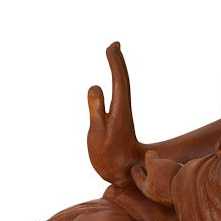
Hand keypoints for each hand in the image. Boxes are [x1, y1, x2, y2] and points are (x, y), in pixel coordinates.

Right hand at [86, 42, 144, 185]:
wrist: (124, 176)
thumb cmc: (110, 159)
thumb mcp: (99, 136)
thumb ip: (96, 111)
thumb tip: (95, 86)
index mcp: (119, 111)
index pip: (119, 81)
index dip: (116, 63)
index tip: (113, 46)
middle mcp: (121, 109)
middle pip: (122, 80)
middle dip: (118, 61)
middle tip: (114, 45)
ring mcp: (119, 115)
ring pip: (120, 87)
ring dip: (117, 70)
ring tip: (114, 54)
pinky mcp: (116, 121)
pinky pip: (116, 96)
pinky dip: (114, 83)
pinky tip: (111, 84)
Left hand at [130, 149, 180, 204]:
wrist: (191, 190)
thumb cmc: (168, 177)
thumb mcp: (154, 163)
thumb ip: (149, 158)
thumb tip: (150, 154)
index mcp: (147, 188)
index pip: (138, 178)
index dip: (136, 171)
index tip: (134, 167)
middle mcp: (158, 195)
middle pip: (151, 182)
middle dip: (150, 174)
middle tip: (149, 166)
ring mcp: (171, 195)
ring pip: (164, 183)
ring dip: (163, 175)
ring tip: (165, 166)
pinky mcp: (183, 194)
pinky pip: (175, 184)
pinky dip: (174, 177)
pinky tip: (178, 171)